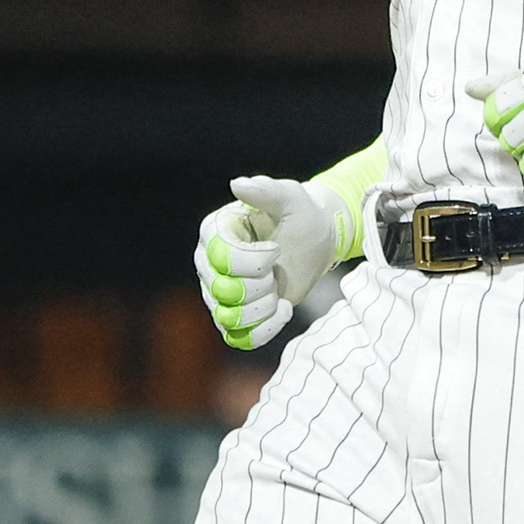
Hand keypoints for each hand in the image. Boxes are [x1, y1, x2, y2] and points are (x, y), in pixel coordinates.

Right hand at [194, 175, 339, 350]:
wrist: (316, 242)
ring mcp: (218, 293)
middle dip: (261, 285)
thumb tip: (238, 185)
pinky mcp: (235, 316)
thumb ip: (266, 190)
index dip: (254, 261)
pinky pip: (238, 338)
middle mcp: (208, 263)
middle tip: (277, 270)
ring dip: (263, 308)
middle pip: (224, 292)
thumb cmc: (301, 216)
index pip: (221, 259)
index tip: (276, 249)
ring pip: (229, 318)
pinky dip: (265, 330)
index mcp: (214, 231)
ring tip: (279, 291)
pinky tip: (283, 309)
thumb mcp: (290, 197)